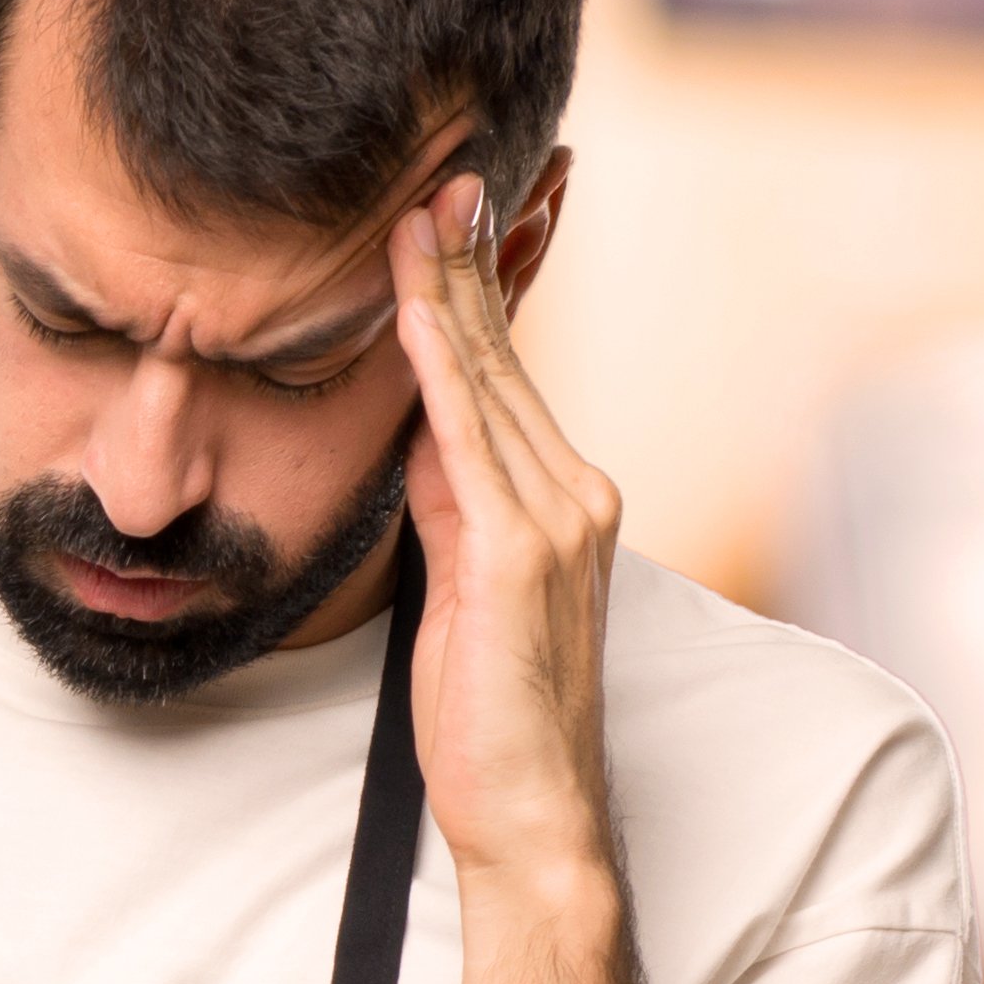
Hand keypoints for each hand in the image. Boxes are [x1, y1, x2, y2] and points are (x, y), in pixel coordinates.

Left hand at [392, 175, 622, 888]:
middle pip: (501, 355)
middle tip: (438, 169)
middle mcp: (576, 492)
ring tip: (419, 206)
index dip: (472, 288)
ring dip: (447, 289)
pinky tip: (407, 310)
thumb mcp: (456, 583)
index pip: (504, 371)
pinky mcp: (524, 553)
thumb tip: (414, 429)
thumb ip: (446, 500)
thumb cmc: (487, 715)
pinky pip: (468, 439)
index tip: (445, 210)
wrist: (530, 814)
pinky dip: (437, 366)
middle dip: (466, 260)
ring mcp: (559, 518)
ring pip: (486, 381)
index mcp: (563, 497)